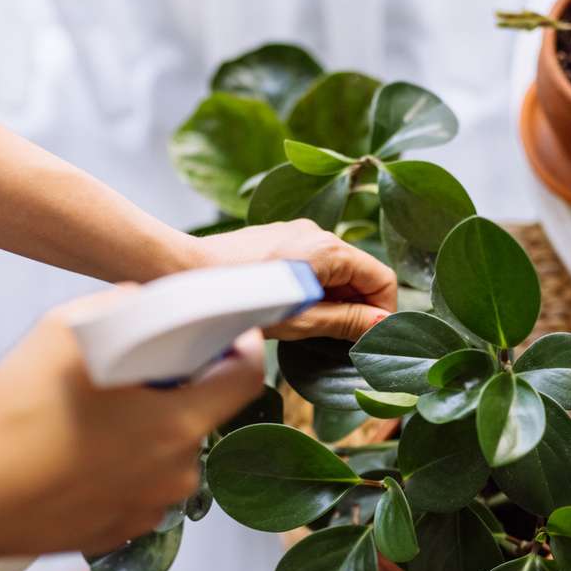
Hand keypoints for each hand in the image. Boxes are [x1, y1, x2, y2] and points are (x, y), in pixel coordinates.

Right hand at [0, 289, 264, 559]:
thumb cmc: (16, 415)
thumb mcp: (65, 332)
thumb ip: (122, 309)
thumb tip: (147, 304)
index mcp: (180, 423)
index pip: (244, 378)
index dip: (238, 347)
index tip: (223, 334)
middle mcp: (179, 471)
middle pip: (201, 414)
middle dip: (176, 388)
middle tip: (127, 373)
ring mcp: (154, 507)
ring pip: (167, 451)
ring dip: (145, 429)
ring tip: (88, 417)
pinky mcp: (125, 530)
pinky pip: (139, 484)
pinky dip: (121, 466)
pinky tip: (75, 455)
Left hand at [190, 220, 396, 340]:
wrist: (188, 273)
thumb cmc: (244, 300)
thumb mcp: (302, 319)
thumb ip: (347, 321)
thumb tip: (383, 324)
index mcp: (330, 249)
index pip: (382, 279)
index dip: (383, 312)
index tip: (369, 338)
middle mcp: (318, 232)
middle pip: (360, 273)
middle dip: (357, 306)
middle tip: (338, 338)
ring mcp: (296, 232)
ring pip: (335, 270)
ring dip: (334, 299)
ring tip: (309, 324)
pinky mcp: (277, 238)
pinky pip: (312, 264)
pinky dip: (313, 288)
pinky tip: (290, 307)